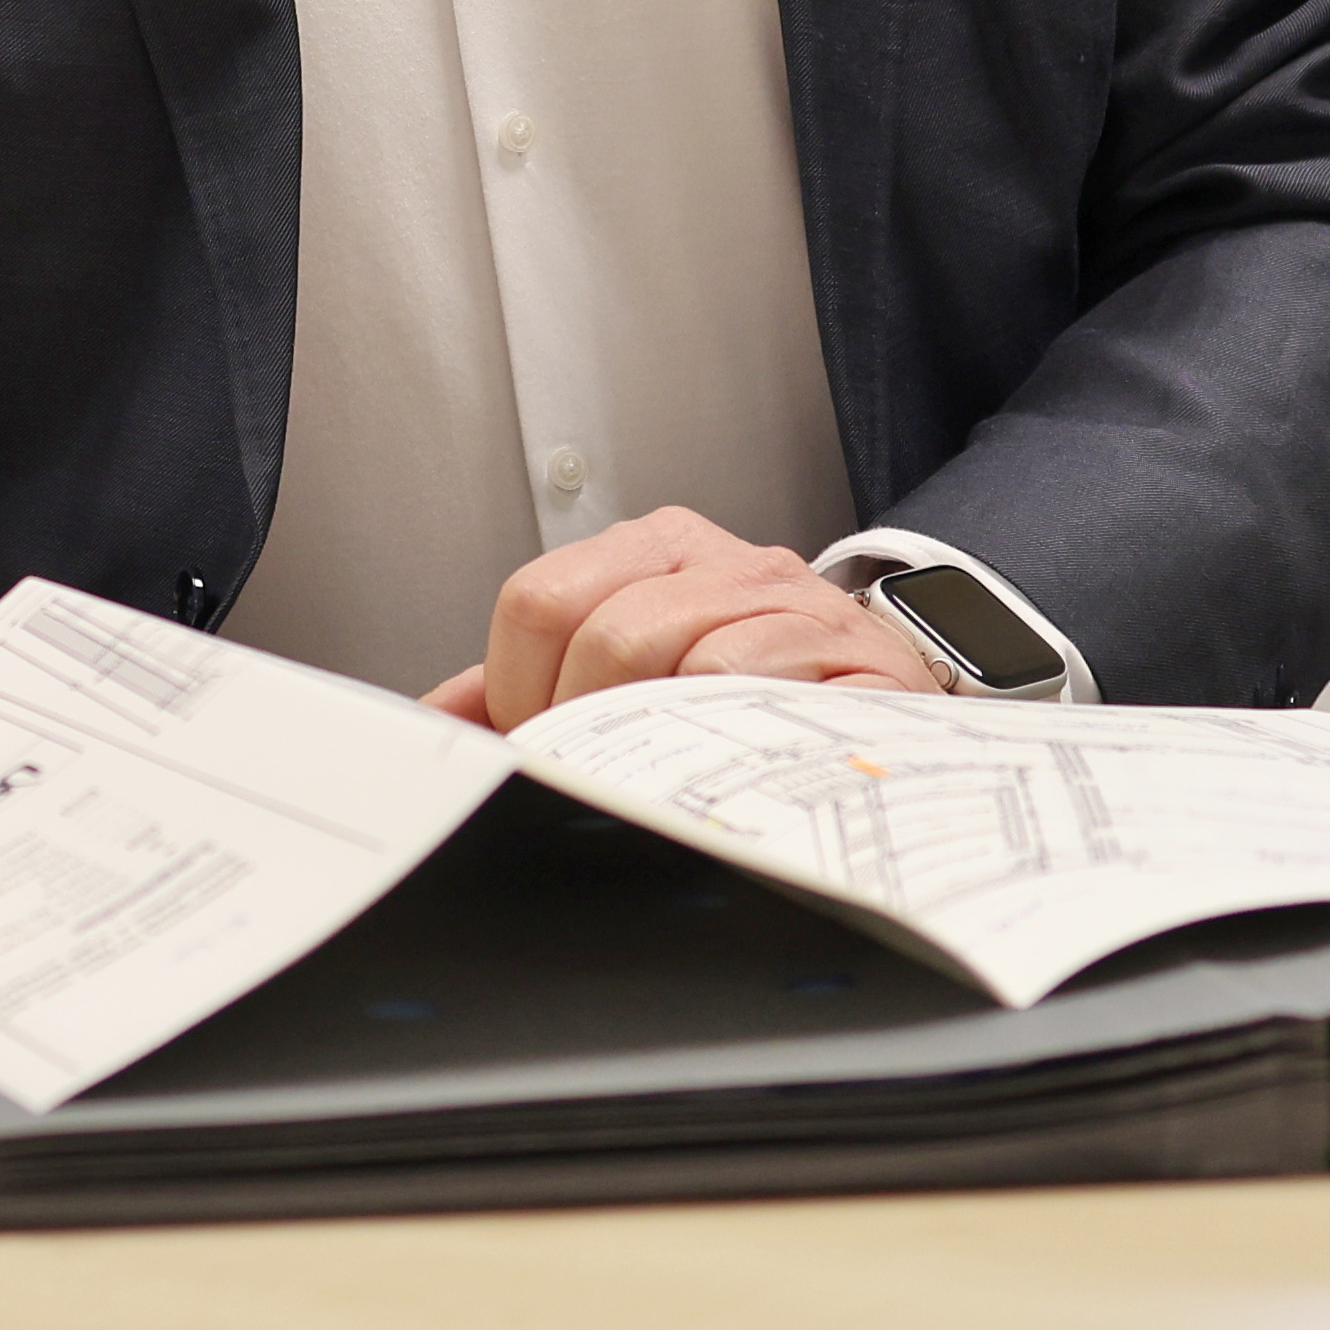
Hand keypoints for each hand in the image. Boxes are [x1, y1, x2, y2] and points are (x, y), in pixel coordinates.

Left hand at [420, 506, 953, 729]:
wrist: (894, 701)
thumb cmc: (756, 693)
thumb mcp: (640, 673)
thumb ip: (531, 692)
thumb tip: (434, 724)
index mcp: (654, 551)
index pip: (537, 599)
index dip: (523, 691)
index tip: (547, 745)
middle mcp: (718, 559)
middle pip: (599, 633)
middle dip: (585, 729)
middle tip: (607, 779)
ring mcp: (785, 598)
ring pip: (669, 653)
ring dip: (650, 739)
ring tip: (669, 778)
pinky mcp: (848, 647)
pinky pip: (749, 678)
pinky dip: (723, 734)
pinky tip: (735, 763)